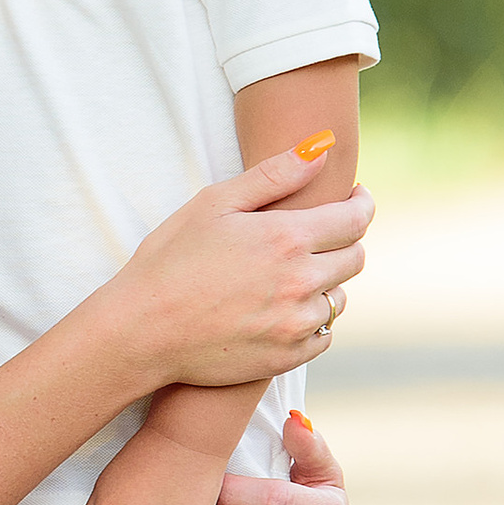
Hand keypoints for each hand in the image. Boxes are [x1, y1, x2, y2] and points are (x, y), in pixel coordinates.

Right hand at [114, 150, 369, 392]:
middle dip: (345, 241)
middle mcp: (302, 283)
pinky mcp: (286, 357)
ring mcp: (296, 324)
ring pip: (340, 299)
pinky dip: (311, 320)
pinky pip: (323, 336)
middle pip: (355, 258)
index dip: (362, 204)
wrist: (141, 330)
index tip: (356, 198)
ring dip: (327, 283)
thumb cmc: (170, 259)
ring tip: (291, 275)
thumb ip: (273, 174)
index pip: (356, 219)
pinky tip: (282, 310)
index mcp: (287, 238)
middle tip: (320, 235)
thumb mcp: (214, 203)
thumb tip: (322, 147)